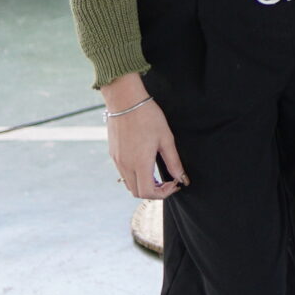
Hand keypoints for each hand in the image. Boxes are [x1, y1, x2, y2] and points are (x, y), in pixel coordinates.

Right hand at [103, 73, 184, 199]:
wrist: (125, 101)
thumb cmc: (148, 117)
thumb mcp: (166, 139)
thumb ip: (174, 162)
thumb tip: (182, 178)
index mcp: (140, 163)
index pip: (148, 193)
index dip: (163, 193)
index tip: (174, 183)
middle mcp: (125, 165)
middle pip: (137, 192)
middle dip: (154, 192)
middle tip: (167, 181)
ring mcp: (117, 161)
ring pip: (129, 184)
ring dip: (143, 184)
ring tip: (157, 174)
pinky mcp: (113, 154)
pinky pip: (123, 173)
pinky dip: (135, 176)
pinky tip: (146, 164)